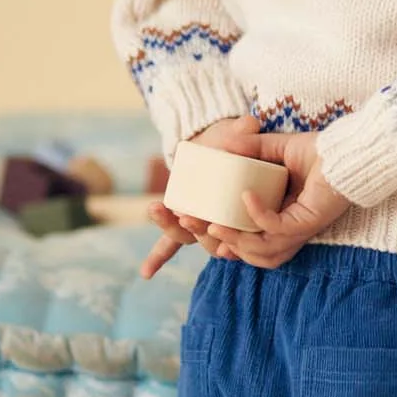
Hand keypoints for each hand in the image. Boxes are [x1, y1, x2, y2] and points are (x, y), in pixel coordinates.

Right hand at [138, 115, 351, 277]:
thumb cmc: (315, 151)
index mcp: (266, 220)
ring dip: (230, 238)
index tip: (171, 230)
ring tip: (208, 222)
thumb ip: (247, 148)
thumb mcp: (271, 149)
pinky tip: (245, 197)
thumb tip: (219, 144)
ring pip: (257, 252)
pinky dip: (257, 216)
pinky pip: (275, 230)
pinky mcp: (306, 224)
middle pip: (237, 251)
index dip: (198, 243)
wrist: (347, 151)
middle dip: (205, 242)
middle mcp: (279, 232)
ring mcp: (294, 232)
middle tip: (183, 221)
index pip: (226, 241)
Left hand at [139, 115, 265, 279]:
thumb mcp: (236, 136)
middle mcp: (224, 222)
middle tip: (192, 220)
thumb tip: (249, 123)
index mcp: (244, 209)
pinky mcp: (182, 220)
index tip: (228, 245)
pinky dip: (159, 256)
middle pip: (214, 239)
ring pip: (190, 238)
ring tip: (161, 212)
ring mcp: (202, 223)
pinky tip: (146, 273)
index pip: (243, 232)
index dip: (237, 241)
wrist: (212, 142)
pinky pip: (171, 243)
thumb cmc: (229, 143)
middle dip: (202, 234)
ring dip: (175, 230)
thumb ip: (244, 130)